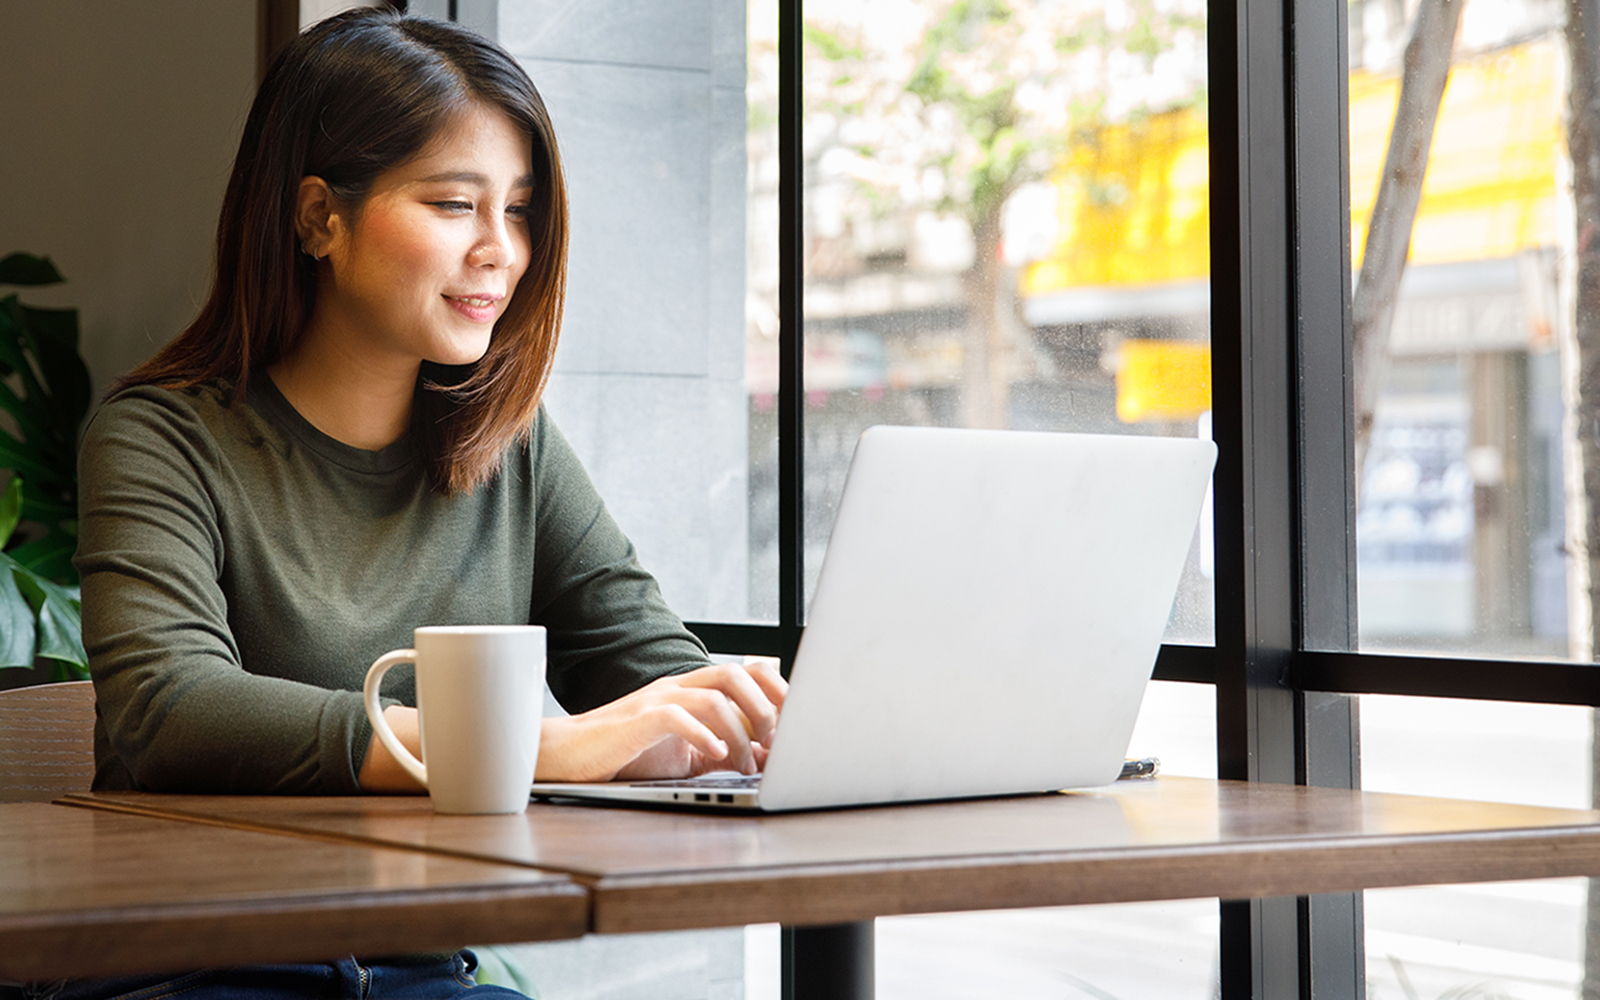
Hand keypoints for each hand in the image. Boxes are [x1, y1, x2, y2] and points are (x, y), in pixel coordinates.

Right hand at [536, 659, 786, 782]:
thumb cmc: (628, 755)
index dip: (777, 692)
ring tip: (743, 763)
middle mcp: (679, 687)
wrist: (571, 756)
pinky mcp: (638, 720)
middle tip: (773, 744)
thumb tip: (765, 758)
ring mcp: (658, 699)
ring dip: (738, 732)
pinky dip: (703, 735)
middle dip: (764, 708)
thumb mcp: (685, 756)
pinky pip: (677, 715)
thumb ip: (722, 751)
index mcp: (694, 691)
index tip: (797, 723)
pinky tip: (715, 757)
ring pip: (714, 696)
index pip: (747, 673)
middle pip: (736, 673)